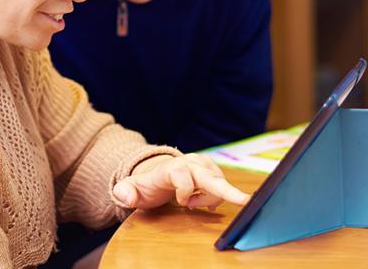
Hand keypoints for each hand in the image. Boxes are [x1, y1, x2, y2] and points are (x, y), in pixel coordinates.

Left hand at [112, 153, 249, 209]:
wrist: (156, 174)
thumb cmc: (146, 185)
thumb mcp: (130, 190)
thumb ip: (124, 192)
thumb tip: (126, 196)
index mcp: (170, 168)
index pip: (181, 174)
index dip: (185, 191)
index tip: (182, 203)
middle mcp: (189, 163)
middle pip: (210, 175)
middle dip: (226, 189)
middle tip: (244, 201)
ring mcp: (202, 166)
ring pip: (217, 184)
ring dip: (208, 198)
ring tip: (189, 203)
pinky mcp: (212, 171)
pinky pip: (221, 186)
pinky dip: (214, 197)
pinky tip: (200, 202)